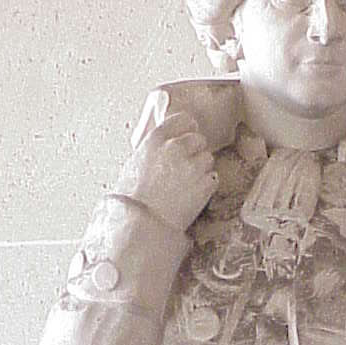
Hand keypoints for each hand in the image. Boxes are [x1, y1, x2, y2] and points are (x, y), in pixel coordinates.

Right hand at [115, 110, 217, 232]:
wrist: (141, 224)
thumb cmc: (132, 198)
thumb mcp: (135, 163)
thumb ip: (154, 148)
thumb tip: (165, 143)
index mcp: (156, 139)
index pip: (184, 119)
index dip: (187, 129)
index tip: (187, 136)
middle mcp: (176, 148)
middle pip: (199, 139)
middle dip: (194, 151)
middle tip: (185, 168)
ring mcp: (194, 166)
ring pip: (208, 158)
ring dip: (201, 169)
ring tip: (185, 185)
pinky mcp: (206, 184)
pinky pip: (213, 178)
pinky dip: (206, 186)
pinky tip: (191, 195)